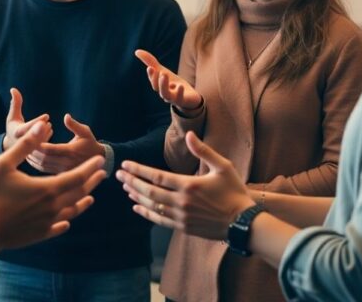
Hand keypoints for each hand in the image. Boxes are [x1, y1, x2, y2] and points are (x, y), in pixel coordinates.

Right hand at [0, 121, 107, 255]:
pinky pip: (58, 227)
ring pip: (71, 211)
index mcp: (48, 188)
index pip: (77, 176)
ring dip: (83, 203)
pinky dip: (66, 222)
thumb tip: (42, 126)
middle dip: (91, 182)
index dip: (90, 168)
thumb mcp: (4, 163)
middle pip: (79, 193)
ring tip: (90, 197)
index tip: (100, 160)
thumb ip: (26, 145)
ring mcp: (47, 223)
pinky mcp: (39, 235)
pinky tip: (67, 222)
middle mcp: (53, 207)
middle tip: (102, 175)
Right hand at [2, 87, 51, 150]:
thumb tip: (13, 89)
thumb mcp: (12, 116)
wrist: (11, 145)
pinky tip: (49, 131)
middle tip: (48, 124)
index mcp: (17, 132)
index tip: (47, 116)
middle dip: (42, 130)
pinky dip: (45, 139)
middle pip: (34, 137)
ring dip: (45, 134)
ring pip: (39, 143)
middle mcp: (22, 142)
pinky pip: (41, 147)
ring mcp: (27, 149)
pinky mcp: (33, 154)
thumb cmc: (12, 127)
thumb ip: (15, 103)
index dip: (38, 121)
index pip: (28, 127)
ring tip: (49, 126)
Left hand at [27, 114, 104, 173]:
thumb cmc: (90, 143)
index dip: (37, 143)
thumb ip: (75, 125)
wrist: (99, 162)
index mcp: (71, 151)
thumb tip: (66, 116)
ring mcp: (62, 170)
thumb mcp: (85, 132)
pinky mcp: (60, 175)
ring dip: (31, 158)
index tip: (28, 136)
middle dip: (31, 150)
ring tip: (23, 149)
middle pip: (43, 158)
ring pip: (42, 166)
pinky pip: (44, 170)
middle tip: (21, 143)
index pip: (50, 148)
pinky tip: (29, 157)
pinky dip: (35, 164)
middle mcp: (66, 163)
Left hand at [116, 131, 253, 239]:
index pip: (156, 176)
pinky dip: (146, 213)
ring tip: (125, 188)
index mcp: (189, 185)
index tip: (125, 164)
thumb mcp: (222, 166)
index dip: (138, 170)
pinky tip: (137, 207)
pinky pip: (159, 220)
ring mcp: (181, 216)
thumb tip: (189, 134)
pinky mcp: (183, 227)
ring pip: (152, 206)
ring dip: (136, 196)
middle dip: (131, 182)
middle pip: (149, 191)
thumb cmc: (234, 191)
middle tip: (118, 175)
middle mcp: (182, 202)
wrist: (243, 222)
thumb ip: (203, 151)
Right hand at [134, 49, 202, 111]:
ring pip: (166, 94)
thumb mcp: (162, 71)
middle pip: (158, 88)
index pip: (153, 80)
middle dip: (156, 80)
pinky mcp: (182, 101)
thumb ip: (150, 62)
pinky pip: (179, 99)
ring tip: (164, 75)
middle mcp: (164, 93)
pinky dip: (179, 92)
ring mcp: (172, 98)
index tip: (150, 68)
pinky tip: (180, 86)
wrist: (187, 97)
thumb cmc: (172, 83)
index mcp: (158, 86)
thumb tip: (136, 51)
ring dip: (164, 85)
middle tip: (159, 72)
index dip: (151, 75)